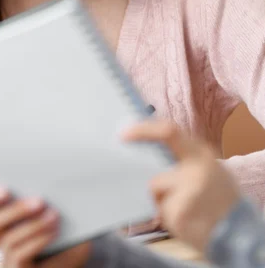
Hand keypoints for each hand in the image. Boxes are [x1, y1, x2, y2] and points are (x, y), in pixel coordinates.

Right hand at [0, 189, 90, 267]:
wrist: (71, 256)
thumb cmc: (61, 229)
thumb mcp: (51, 207)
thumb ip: (43, 191)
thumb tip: (45, 171)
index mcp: (0, 216)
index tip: (4, 189)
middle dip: (16, 210)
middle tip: (39, 200)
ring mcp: (6, 257)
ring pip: (7, 240)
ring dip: (33, 225)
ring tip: (54, 215)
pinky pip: (19, 256)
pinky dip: (37, 240)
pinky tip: (53, 231)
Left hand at [124, 120, 240, 251]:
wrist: (240, 234)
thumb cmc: (219, 200)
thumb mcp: (207, 169)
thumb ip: (182, 157)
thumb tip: (146, 147)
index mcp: (201, 154)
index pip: (168, 131)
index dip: (143, 130)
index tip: (123, 134)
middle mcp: (196, 169)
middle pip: (155, 169)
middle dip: (145, 179)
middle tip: (139, 179)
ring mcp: (188, 191)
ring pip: (154, 190)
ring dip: (160, 200)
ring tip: (183, 207)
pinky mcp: (180, 213)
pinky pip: (159, 209)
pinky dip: (164, 215)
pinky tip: (184, 220)